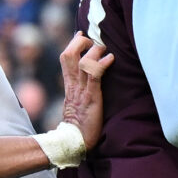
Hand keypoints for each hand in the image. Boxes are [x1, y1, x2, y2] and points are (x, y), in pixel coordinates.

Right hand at [58, 34, 109, 148]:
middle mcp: (73, 85)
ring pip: (83, 62)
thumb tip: (85, 84)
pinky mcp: (91, 98)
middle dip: (80, 43)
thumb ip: (78, 92)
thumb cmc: (78, 126)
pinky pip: (94, 76)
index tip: (81, 35)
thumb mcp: (76, 104)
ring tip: (104, 48)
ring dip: (94, 51)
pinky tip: (110, 58)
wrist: (74, 142)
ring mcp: (81, 91)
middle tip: (93, 41)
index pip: (66, 58)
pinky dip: (102, 65)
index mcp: (69, 86)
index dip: (73, 44)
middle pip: (70, 55)